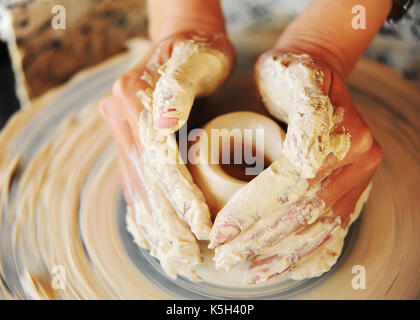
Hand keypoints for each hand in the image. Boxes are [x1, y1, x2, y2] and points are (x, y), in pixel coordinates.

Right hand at [99, 31, 234, 279]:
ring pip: (136, 184)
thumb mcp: (197, 60)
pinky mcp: (130, 139)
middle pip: (144, 177)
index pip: (157, 158)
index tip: (201, 225)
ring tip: (174, 253)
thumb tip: (163, 126)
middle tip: (189, 252)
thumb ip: (178, 88)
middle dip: (168, 218)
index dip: (179, 195)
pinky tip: (155, 233)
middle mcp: (119, 114)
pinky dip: (145, 210)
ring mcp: (121, 128)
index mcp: (133, 96)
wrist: (183, 40)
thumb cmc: (200, 50)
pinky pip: (133, 180)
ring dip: (155, 222)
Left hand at [208, 51, 382, 282]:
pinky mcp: (354, 189)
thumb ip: (291, 113)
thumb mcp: (286, 77)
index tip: (221, 231)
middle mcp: (359, 157)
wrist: (319, 72)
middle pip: (305, 209)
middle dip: (262, 237)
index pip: (292, 181)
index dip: (254, 210)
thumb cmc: (290, 74)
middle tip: (227, 256)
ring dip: (283, 254)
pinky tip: (289, 268)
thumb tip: (296, 164)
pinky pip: (336, 228)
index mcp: (341, 130)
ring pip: (320, 226)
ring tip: (253, 271)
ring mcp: (360, 176)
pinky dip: (312, 253)